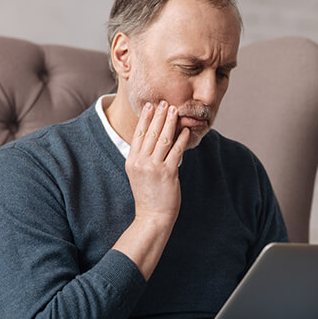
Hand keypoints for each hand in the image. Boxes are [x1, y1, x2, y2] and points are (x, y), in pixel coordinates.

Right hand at [126, 100, 189, 227]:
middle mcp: (141, 162)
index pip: (139, 134)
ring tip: (175, 111)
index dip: (145, 118)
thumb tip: (154, 140)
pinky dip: (181, 139)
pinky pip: (175, 151)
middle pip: (151, 133)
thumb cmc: (148, 196)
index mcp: (132, 161)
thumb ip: (143, 158)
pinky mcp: (167, 173)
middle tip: (165, 102)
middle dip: (159, 115)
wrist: (152, 216)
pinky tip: (185, 131)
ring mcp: (154, 167)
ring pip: (163, 139)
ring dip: (170, 123)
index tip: (150, 106)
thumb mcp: (139, 174)